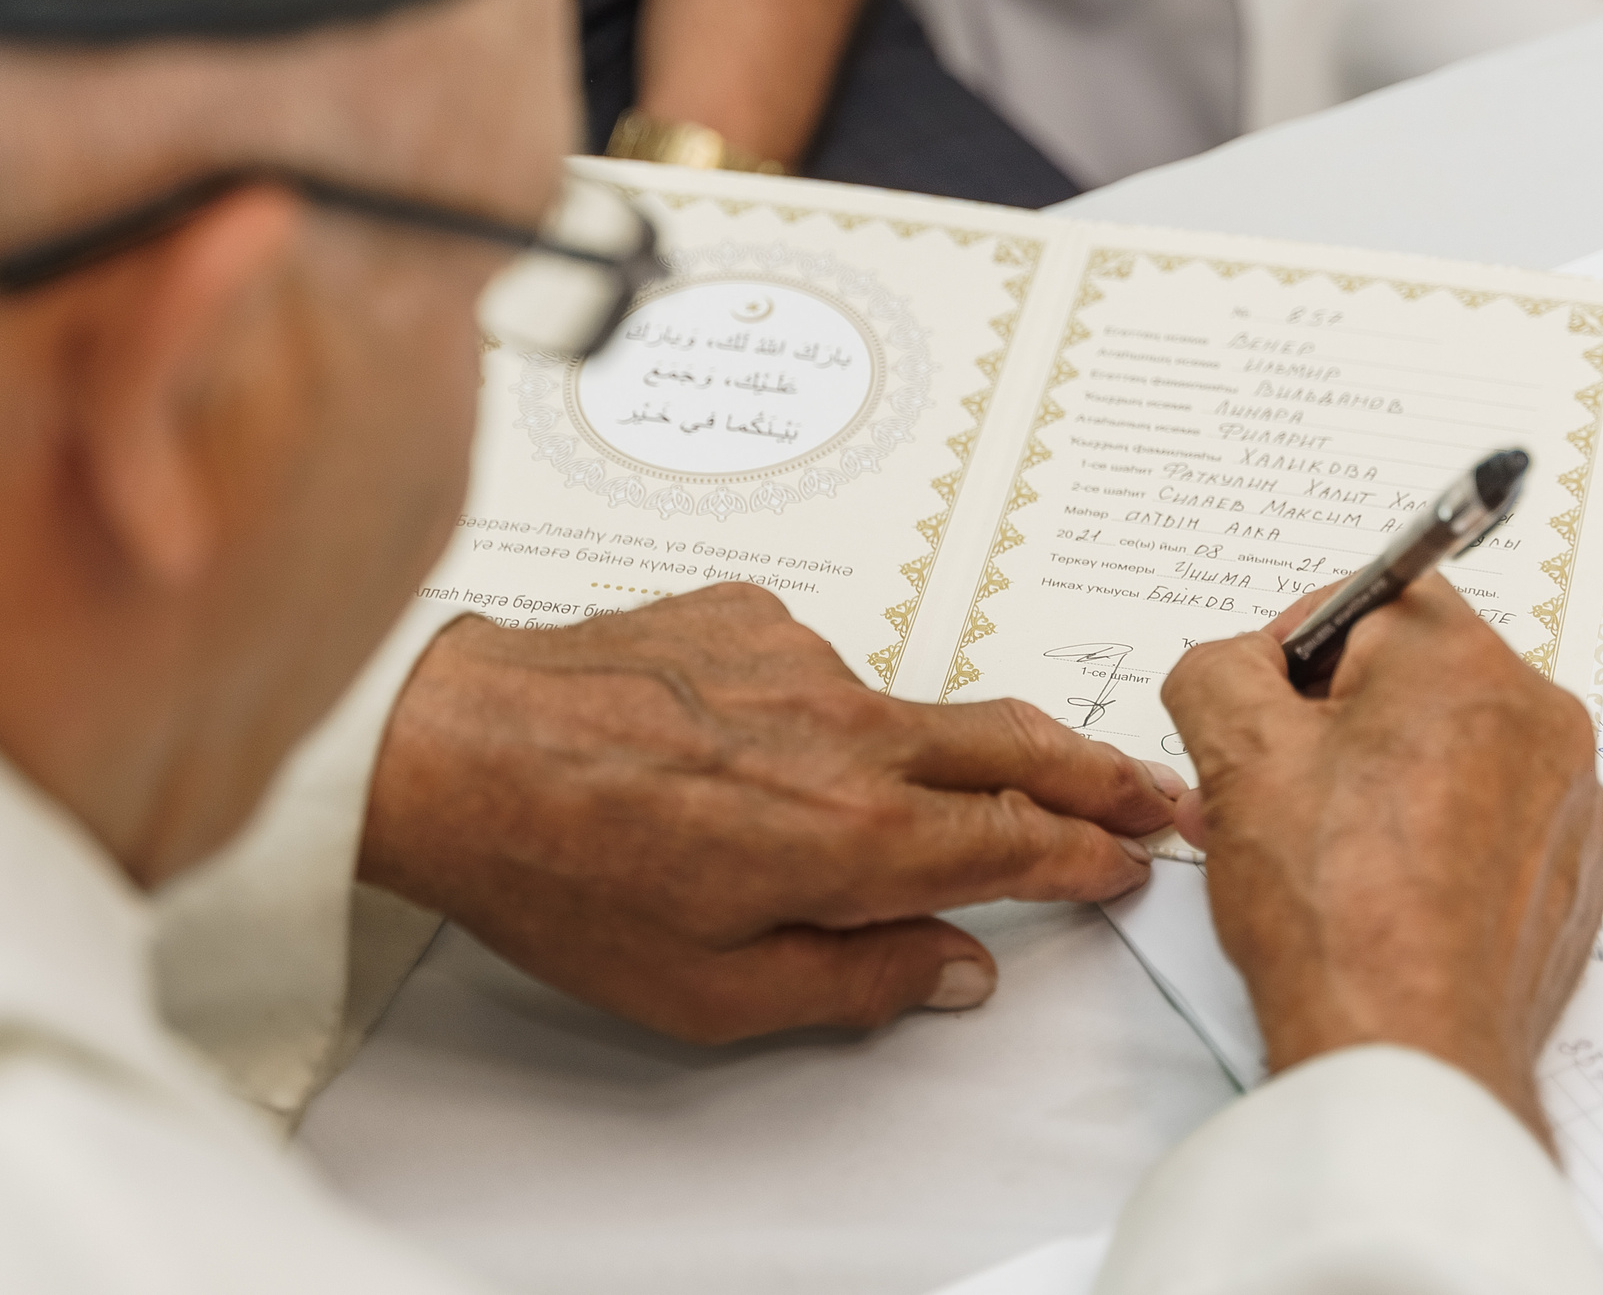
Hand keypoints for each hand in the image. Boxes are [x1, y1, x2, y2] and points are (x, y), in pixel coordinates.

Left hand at [360, 583, 1181, 1041]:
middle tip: (1150, 791)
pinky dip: (814, 715)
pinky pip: (817, 670)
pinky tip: (746, 752)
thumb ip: (857, 980)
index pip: (1021, 841)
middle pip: (1016, 743)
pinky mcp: (751, 611)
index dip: (1088, 854)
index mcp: (856, 833)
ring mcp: (803, 656)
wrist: (452, 747)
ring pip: (905, 711)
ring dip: (921, 755)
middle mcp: (850, 727)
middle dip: (1100, 771)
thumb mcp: (712, 991)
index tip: (1126, 860)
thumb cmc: (561, 871)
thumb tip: (949, 966)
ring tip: (849, 807)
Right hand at [1162, 576, 1602, 1149]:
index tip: (1256, 717)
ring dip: (1376, 783)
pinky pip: (1488, 826)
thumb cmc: (1334, 907)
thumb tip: (1232, 669)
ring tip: (1308, 853)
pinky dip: (1430, 843)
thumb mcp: (1234, 752)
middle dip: (1328, 726)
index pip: (1368, 600)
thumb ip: (1216, 669)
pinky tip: (1372, 896)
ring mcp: (1568, 806)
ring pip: (1449, 755)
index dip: (1291, 654)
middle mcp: (1541, 721)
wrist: (1408, 1056)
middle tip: (1264, 792)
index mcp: (1467, 663)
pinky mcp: (1572, 880)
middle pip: (1411, 681)